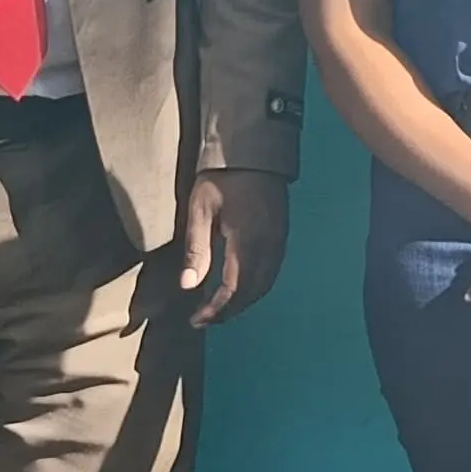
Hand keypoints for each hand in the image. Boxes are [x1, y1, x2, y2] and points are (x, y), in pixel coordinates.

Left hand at [175, 168, 291, 327]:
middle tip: (205, 318)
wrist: (255, 152)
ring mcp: (279, 240)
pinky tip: (239, 285)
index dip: (217, 309)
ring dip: (243, 300)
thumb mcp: (200, 211)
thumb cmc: (222, 178)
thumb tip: (189, 286)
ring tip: (220, 306)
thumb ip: (196, 250)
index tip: (197, 320)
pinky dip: (255, 286)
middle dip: (230, 310)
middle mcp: (269, 247)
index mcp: (248, 242)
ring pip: (265, 284)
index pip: (235, 290)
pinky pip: (271, 271)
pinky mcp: (282, 234)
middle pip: (253, 292)